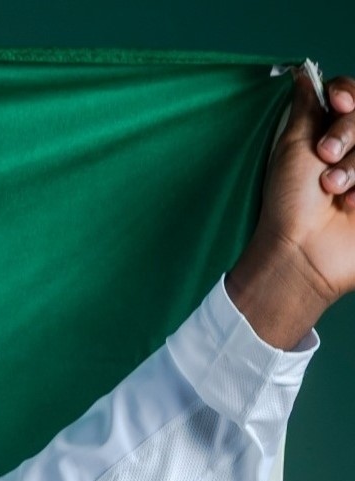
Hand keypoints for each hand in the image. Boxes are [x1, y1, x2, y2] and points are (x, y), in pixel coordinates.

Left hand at [229, 67, 354, 347]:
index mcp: (329, 130)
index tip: (336, 105)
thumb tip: (302, 71)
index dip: (348, 94)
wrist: (304, 251)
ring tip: (334, 189)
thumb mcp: (292, 147)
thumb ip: (305, 107)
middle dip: (347, 133)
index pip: (351, 92)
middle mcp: (354, 146)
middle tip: (325, 157)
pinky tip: (353, 202)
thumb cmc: (289, 202)